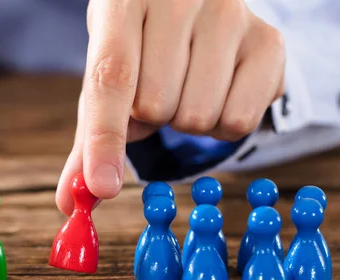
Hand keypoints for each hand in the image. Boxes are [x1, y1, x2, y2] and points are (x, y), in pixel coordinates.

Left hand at [56, 0, 284, 214]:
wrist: (189, 9)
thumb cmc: (138, 50)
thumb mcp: (105, 80)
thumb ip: (88, 139)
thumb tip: (71, 201)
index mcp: (124, 0)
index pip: (112, 77)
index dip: (105, 137)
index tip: (102, 186)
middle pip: (157, 106)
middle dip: (152, 115)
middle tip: (157, 85)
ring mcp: (230, 14)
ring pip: (198, 116)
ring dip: (185, 119)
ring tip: (186, 84)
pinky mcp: (269, 40)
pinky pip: (240, 121)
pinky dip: (222, 124)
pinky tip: (218, 91)